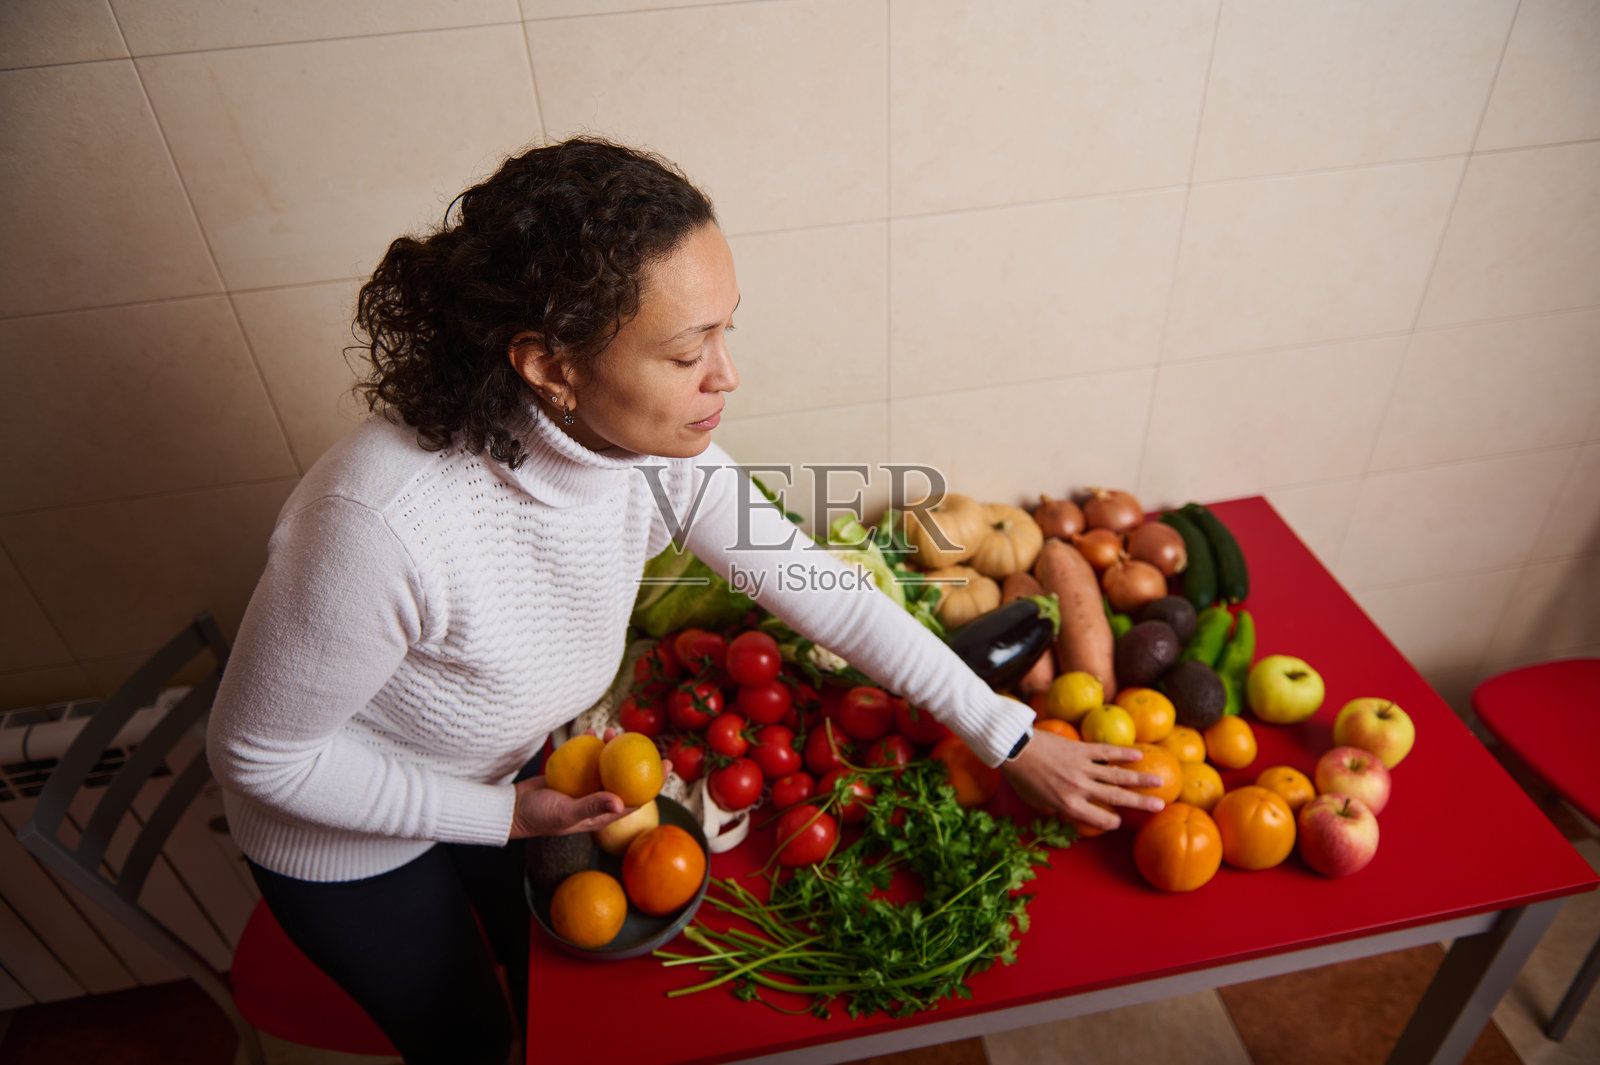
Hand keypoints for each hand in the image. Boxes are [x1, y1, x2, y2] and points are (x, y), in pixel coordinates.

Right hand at [507, 726, 672, 839]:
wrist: (514, 809)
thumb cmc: (540, 817)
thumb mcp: (566, 813)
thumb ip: (592, 807)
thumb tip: (621, 803)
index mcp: (604, 813)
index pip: (636, 797)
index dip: (654, 783)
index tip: (667, 765)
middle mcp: (599, 798)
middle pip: (625, 777)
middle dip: (637, 759)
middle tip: (645, 740)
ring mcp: (586, 785)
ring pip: (607, 764)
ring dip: (611, 748)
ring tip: (611, 732)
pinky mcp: (573, 774)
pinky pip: (587, 756)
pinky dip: (589, 743)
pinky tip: (590, 731)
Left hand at [1002, 731, 1164, 831]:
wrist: (1014, 748)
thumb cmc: (1022, 778)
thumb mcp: (1037, 804)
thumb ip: (1057, 811)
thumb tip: (1072, 815)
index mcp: (1068, 804)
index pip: (1099, 819)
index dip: (1111, 822)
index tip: (1118, 821)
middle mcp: (1080, 787)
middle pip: (1116, 797)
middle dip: (1140, 803)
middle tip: (1160, 806)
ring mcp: (1082, 766)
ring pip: (1117, 774)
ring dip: (1140, 778)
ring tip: (1159, 782)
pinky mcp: (1081, 748)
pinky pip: (1106, 751)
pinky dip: (1123, 752)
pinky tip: (1139, 753)